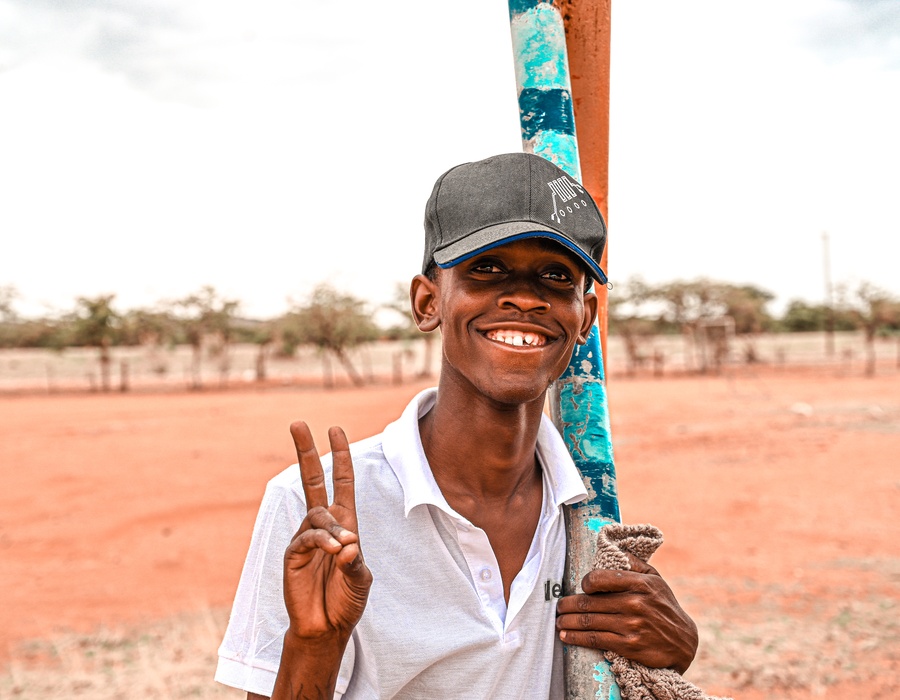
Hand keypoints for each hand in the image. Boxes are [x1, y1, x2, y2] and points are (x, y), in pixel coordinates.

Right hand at [283, 422, 372, 644]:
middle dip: (306, 451)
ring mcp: (306, 537)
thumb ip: (355, 561)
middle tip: (298, 423)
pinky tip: (333, 552)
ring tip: (341, 549)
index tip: (335, 430)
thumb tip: (346, 542)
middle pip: (313, 479)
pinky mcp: (292, 554)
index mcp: (344, 523)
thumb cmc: (346, 600)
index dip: (340, 456)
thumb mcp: (361, 578)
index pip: (341, 482)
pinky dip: (321, 541)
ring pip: (317, 514)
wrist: (327, 627)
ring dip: (331, 528)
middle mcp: (323, 524)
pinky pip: (306, 537)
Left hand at [555, 553, 697, 673]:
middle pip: (590, 602)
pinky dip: (577, 638)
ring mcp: (632, 626)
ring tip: (558, 621)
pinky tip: (566, 636)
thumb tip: (612, 549)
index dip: (586, 582)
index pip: (600, 578)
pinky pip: (596, 640)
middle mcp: (635, 603)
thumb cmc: (664, 606)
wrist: (683, 642)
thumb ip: (634, 563)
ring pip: (589, 621)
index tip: (582, 587)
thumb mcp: (655, 579)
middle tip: (558, 607)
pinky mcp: (629, 646)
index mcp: (640, 583)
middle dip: (568, 605)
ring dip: (568, 622)